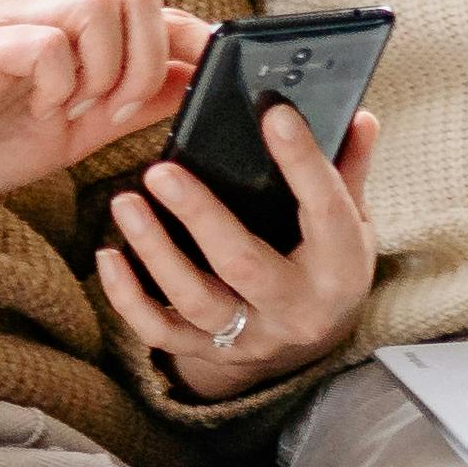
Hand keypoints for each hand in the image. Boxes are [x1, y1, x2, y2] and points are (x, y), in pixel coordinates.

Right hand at [0, 0, 206, 208]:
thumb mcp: (78, 128)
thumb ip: (132, 103)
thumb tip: (195, 84)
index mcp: (74, 24)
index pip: (156, 8)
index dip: (192, 42)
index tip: (207, 85)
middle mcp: (48, 8)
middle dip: (148, 63)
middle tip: (114, 111)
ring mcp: (15, 21)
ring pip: (101, 8)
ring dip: (104, 72)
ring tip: (73, 112)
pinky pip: (48, 43)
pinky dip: (59, 85)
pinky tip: (39, 112)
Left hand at [98, 103, 380, 404]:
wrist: (313, 339)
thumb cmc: (328, 263)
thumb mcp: (350, 222)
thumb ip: (348, 171)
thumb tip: (359, 116)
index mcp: (340, 268)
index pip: (324, 209)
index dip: (302, 161)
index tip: (275, 113)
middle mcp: (297, 309)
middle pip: (243, 263)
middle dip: (200, 216)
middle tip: (160, 171)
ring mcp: (252, 336)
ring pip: (195, 299)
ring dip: (155, 250)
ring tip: (125, 202)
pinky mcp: (212, 353)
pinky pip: (161, 332)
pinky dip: (128, 299)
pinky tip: (109, 256)